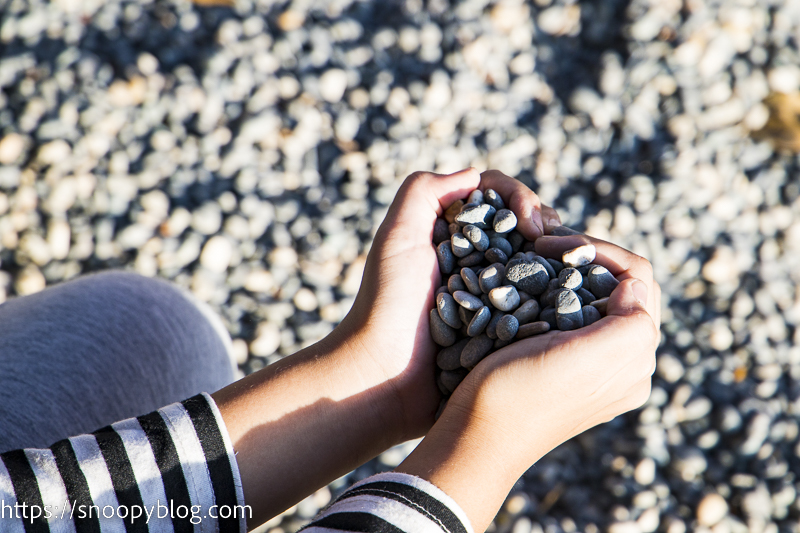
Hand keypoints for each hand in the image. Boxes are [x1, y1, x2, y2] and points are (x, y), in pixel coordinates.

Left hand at [337, 168, 565, 440]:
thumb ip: (424, 191)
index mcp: (449, 233)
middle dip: (545, 226)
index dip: (519, 199)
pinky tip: (566, 297)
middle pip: (521, 227)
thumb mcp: (397, 235)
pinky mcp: (502, 328)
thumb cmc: (388, 304)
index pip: (496, 196)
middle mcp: (472, 259)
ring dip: (554, 259)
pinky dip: (553, 295)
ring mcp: (490, 294)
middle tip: (553, 244)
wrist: (386, 376)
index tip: (531, 224)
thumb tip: (474, 176)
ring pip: (535, 263)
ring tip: (567, 267)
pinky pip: (536, 304)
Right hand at [397, 195, 660, 531]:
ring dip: (571, 276)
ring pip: (597, 300)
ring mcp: (594, 367)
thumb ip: (629, 322)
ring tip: (536, 265)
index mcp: (636, 359)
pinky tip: (531, 293)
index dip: (599, 251)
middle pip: (621, 288)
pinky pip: (575, 317)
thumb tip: (634, 286)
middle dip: (587, 260)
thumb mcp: (585, 356)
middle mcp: (623, 364)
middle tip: (543, 249)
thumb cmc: (524, 394)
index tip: (551, 245)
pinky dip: (557, 295)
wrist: (478, 434)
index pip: (638, 279)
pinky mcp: (565, 367)